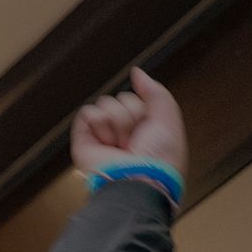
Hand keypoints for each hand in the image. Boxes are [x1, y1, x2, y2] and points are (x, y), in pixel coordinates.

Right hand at [71, 68, 185, 176]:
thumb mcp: (168, 119)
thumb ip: (155, 92)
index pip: (137, 99)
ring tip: (120, 144)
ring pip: (105, 104)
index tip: (150, 132)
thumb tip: (136, 72)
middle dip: (130, 117)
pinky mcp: (84, 140)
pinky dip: (98, 124)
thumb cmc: (159, 157)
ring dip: (117, 124)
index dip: (144, 110)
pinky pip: (87, 113)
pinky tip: (106, 141)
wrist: (139, 179)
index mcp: (142, 128)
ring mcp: (102, 135)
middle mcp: (122, 131)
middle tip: (134, 140)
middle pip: (120, 99)